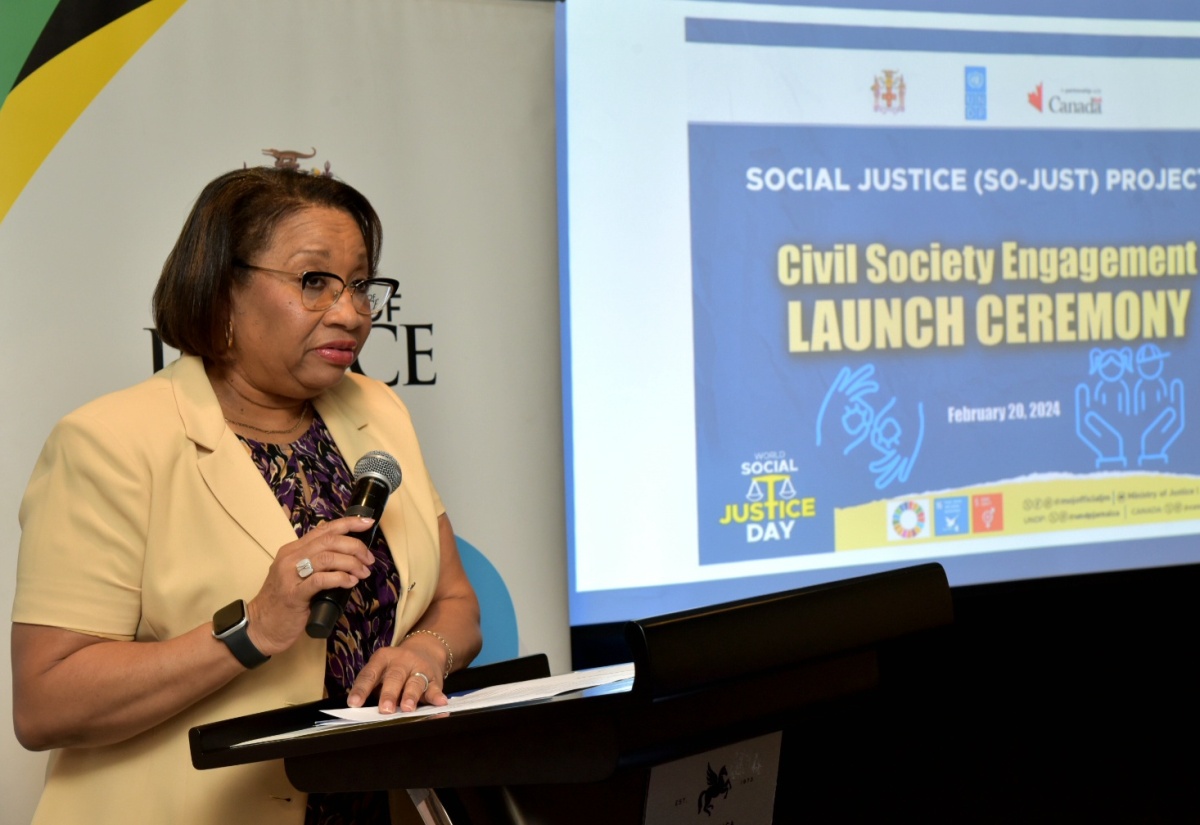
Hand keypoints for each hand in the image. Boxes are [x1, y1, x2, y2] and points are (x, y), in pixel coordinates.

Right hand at [244, 516, 376, 655]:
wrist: (259, 627)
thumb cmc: (282, 603)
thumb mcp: (297, 576)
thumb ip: (316, 564)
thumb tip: (348, 558)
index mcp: (293, 550)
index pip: (324, 529)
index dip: (348, 523)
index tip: (367, 523)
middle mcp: (290, 558)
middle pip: (330, 541)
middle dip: (355, 546)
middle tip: (369, 559)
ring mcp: (290, 575)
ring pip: (328, 557)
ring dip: (351, 563)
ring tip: (363, 573)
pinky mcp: (294, 594)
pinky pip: (321, 580)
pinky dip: (340, 578)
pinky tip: (350, 583)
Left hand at [347, 642, 448, 713]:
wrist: (426, 650)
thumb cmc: (395, 669)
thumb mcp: (382, 671)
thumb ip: (375, 689)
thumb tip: (363, 711)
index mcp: (383, 659)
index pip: (370, 674)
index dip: (362, 689)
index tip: (354, 703)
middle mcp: (401, 661)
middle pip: (394, 677)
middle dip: (389, 694)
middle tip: (384, 709)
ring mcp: (419, 668)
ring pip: (414, 682)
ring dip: (410, 695)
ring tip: (407, 708)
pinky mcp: (434, 678)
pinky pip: (434, 687)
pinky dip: (437, 696)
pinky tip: (440, 702)